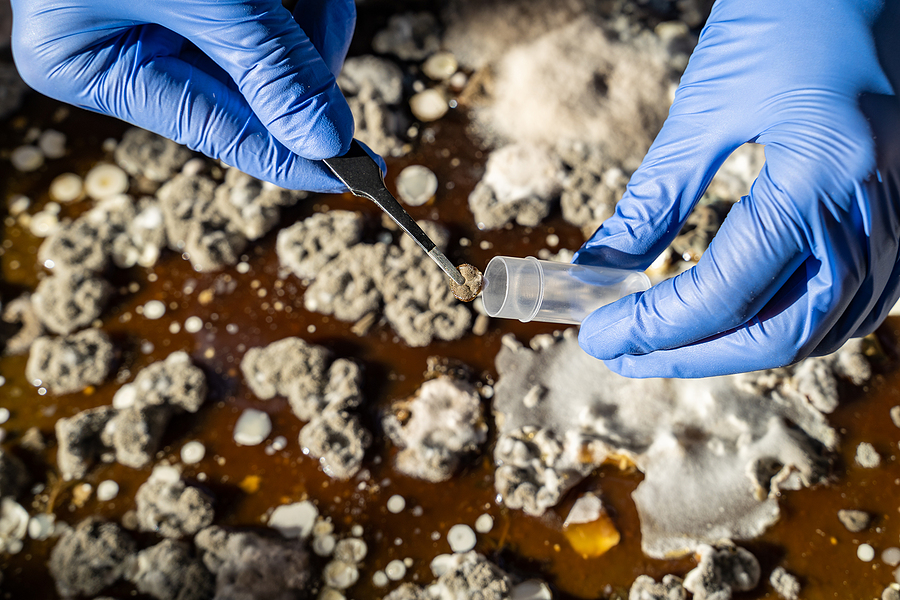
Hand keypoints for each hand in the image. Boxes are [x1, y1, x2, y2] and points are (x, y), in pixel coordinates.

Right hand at [11, 0, 357, 191]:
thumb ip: (268, 64)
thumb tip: (326, 141)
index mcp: (99, 65)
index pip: (218, 132)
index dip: (293, 157)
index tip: (360, 178)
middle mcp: (127, 45)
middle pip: (252, 88)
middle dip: (299, 55)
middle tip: (320, 13)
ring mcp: (164, 13)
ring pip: (269, 46)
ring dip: (304, 12)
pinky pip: (268, 11)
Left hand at [573, 0, 899, 377]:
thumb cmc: (789, 15)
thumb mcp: (709, 104)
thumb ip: (656, 198)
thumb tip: (600, 270)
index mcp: (824, 177)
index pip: (724, 293)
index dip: (653, 326)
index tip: (595, 337)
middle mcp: (874, 211)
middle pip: (781, 332)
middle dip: (693, 354)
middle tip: (622, 354)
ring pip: (822, 328)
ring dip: (740, 348)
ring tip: (669, 341)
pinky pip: (856, 302)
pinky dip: (792, 321)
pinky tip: (742, 318)